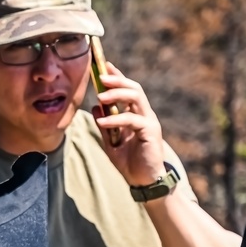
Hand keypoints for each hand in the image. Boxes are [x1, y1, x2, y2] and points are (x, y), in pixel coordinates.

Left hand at [91, 62, 167, 186]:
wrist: (144, 181)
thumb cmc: (130, 163)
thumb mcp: (111, 142)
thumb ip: (104, 125)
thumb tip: (95, 106)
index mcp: (136, 114)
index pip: (128, 90)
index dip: (117, 76)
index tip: (104, 65)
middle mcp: (144, 114)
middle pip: (134, 88)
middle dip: (117, 80)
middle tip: (100, 76)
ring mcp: (149, 121)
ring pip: (136, 98)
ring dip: (117, 94)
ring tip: (99, 96)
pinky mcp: (150, 131)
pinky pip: (132, 120)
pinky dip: (116, 119)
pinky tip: (103, 120)